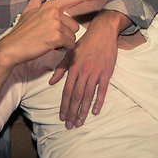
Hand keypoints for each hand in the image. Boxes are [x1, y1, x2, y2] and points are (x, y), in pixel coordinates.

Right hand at [0, 0, 106, 67]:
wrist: (12, 47)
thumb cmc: (21, 31)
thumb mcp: (29, 10)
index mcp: (51, 5)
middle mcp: (55, 12)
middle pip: (75, 25)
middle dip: (66, 34)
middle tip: (49, 37)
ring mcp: (56, 23)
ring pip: (73, 36)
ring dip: (64, 43)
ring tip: (48, 41)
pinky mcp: (56, 36)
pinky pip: (70, 45)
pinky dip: (63, 49)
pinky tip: (50, 46)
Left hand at [52, 10, 119, 128]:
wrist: (102, 32)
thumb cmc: (85, 43)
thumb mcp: (69, 54)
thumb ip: (60, 69)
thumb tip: (51, 82)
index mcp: (73, 68)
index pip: (66, 91)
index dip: (64, 106)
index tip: (62, 117)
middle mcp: (83, 72)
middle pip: (76, 96)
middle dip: (72, 113)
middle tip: (70, 125)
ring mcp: (95, 72)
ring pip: (88, 96)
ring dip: (83, 111)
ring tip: (80, 122)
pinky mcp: (106, 72)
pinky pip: (102, 90)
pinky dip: (98, 101)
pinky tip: (94, 111)